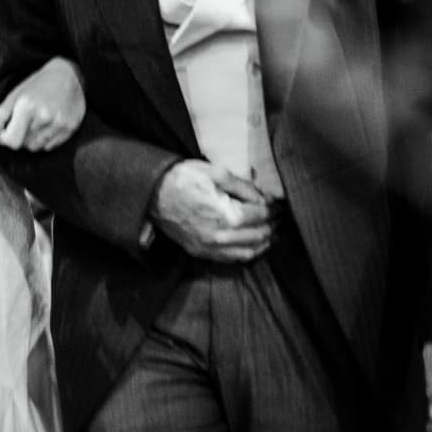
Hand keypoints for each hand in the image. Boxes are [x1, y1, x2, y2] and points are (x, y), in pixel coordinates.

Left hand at [0, 57, 84, 150]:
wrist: (68, 75)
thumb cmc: (36, 85)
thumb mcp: (13, 96)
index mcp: (26, 107)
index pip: (12, 141)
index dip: (5, 138)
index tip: (6, 130)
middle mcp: (44, 117)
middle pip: (24, 145)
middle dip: (19, 136)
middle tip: (24, 120)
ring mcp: (59, 124)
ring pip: (37, 147)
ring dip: (32, 139)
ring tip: (36, 121)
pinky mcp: (70, 128)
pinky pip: (50, 146)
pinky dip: (46, 139)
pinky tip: (48, 124)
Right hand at [150, 160, 273, 262]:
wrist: (152, 193)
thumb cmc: (183, 179)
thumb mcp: (216, 172)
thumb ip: (244, 186)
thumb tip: (264, 198)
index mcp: (227, 216)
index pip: (260, 215)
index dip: (272, 209)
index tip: (277, 204)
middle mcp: (221, 237)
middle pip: (258, 235)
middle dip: (271, 225)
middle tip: (278, 217)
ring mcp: (209, 248)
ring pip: (248, 252)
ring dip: (263, 243)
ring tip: (271, 233)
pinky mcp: (200, 252)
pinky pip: (231, 259)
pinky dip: (246, 253)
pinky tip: (252, 244)